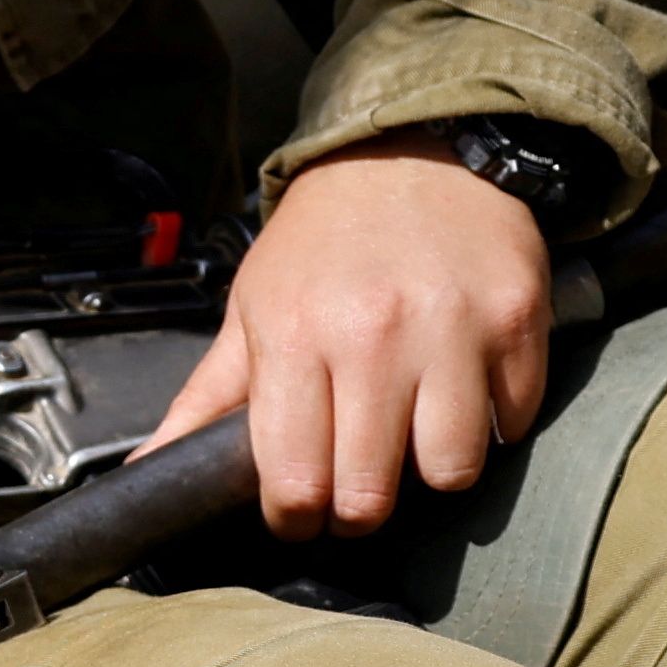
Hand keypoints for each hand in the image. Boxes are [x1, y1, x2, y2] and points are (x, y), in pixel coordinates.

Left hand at [148, 144, 554, 538]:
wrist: (412, 149)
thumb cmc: (323, 239)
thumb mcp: (252, 306)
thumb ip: (206, 398)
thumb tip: (150, 470)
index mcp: (295, 335)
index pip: (295, 482)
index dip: (295, 517)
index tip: (301, 513)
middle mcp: (373, 336)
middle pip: (371, 495)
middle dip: (357, 508)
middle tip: (356, 484)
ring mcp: (451, 330)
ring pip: (451, 471)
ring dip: (431, 469)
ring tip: (412, 434)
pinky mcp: (516, 321)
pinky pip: (511, 422)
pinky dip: (491, 421)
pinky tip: (462, 388)